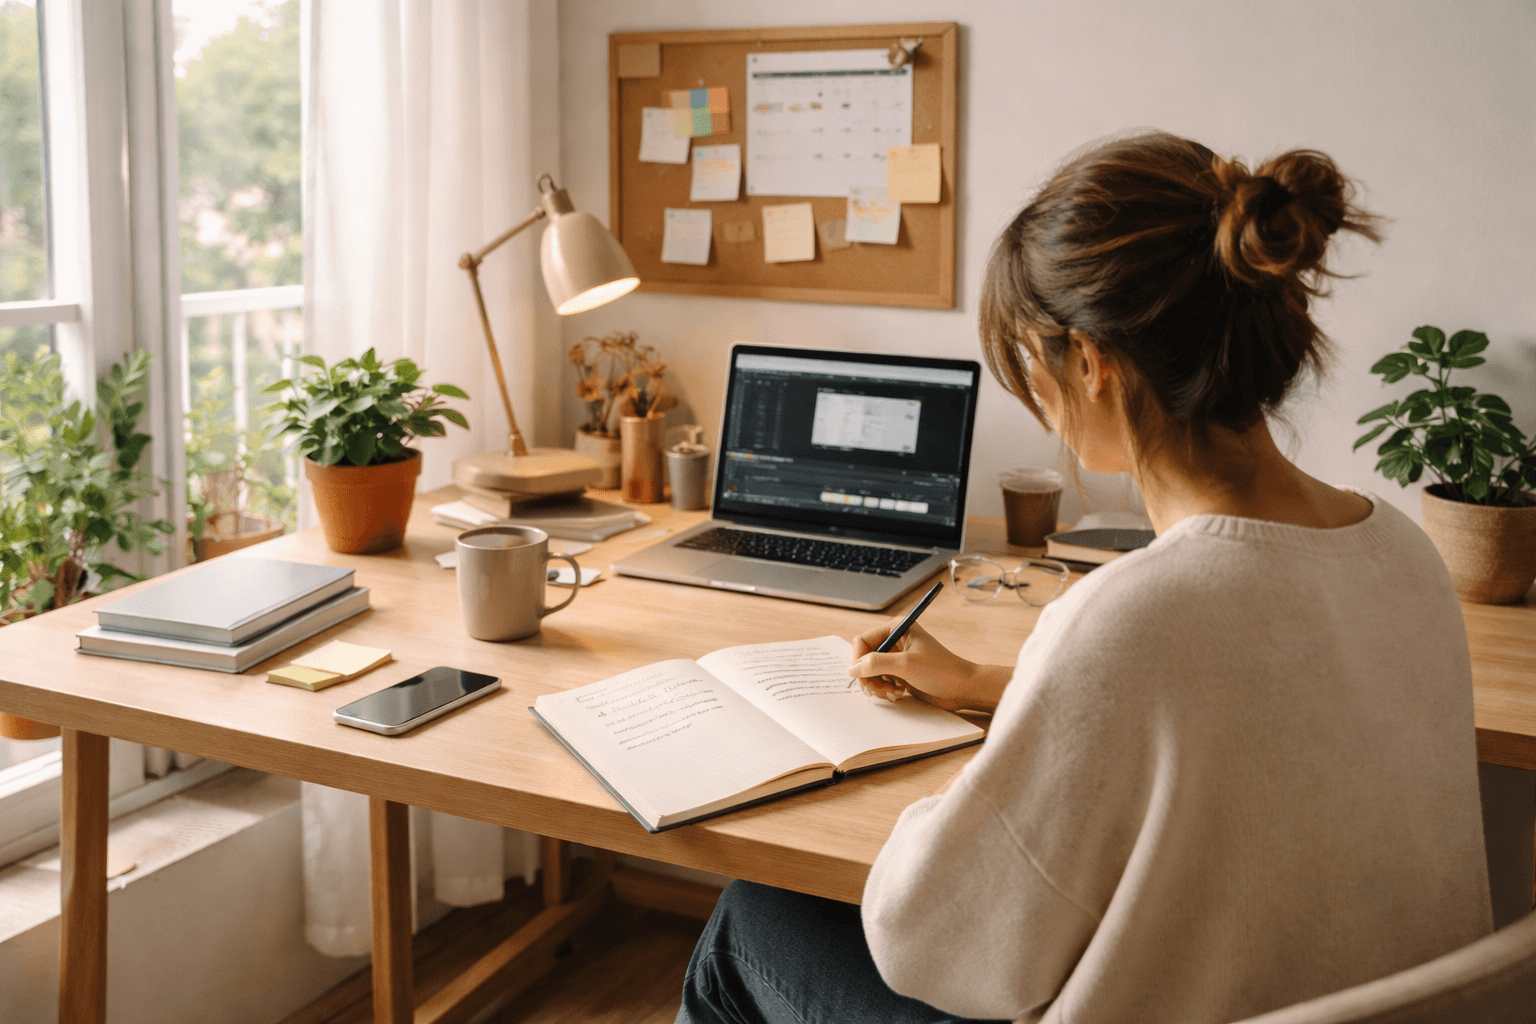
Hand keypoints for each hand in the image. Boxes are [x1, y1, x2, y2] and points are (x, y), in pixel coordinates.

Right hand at [847, 622, 1010, 712]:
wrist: (963, 689)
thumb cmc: (941, 671)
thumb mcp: (906, 665)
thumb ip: (876, 664)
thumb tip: (852, 669)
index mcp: (897, 628)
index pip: (863, 641)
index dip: (858, 659)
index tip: (861, 677)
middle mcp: (895, 640)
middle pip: (864, 658)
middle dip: (868, 676)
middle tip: (877, 690)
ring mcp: (897, 658)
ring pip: (871, 672)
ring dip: (877, 685)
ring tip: (892, 693)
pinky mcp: (901, 673)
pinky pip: (880, 681)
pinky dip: (884, 690)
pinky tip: (898, 694)